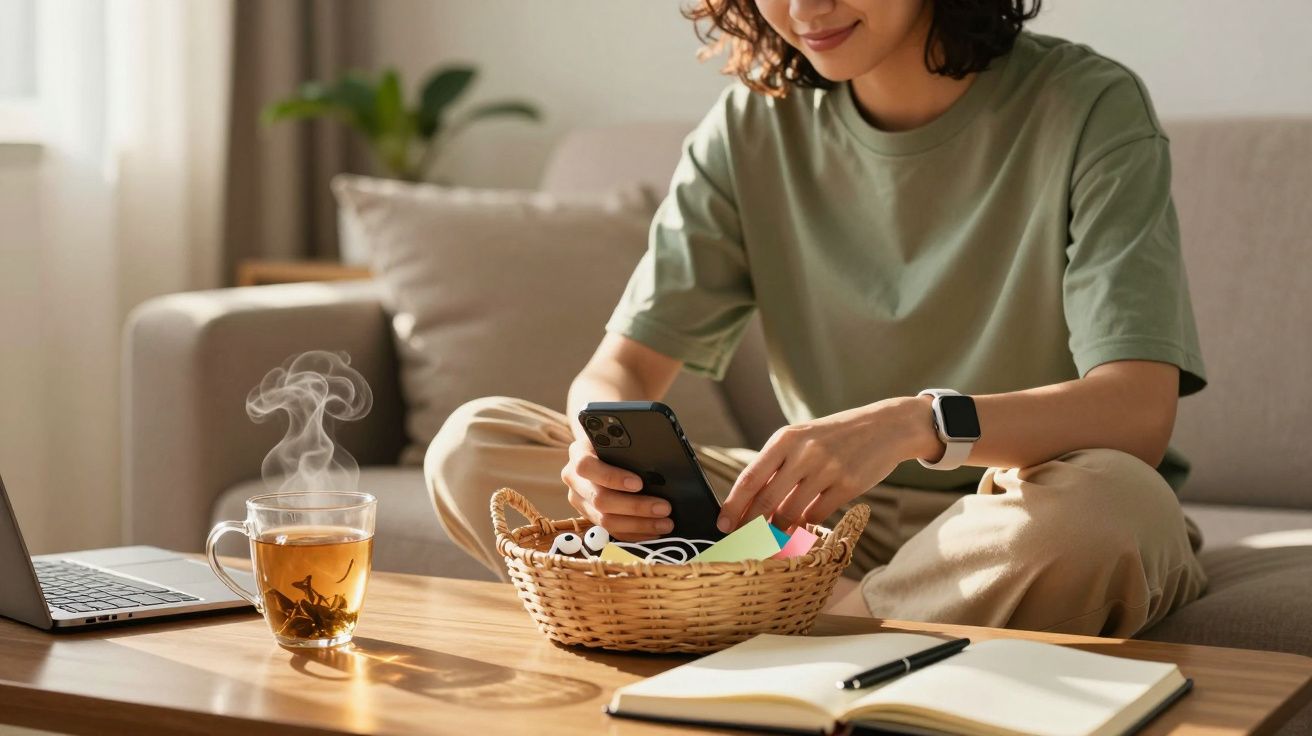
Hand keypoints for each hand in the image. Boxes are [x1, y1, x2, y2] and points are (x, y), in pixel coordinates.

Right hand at [560, 437, 674, 540]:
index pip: (587, 467)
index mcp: (578, 454)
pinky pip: (610, 531)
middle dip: (635, 506)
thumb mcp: (619, 440)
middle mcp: (574, 480)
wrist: (602, 452)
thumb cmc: (616, 444)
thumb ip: (631, 451)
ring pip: (605, 520)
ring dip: (638, 524)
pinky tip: (654, 531)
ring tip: (665, 523)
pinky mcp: (589, 517)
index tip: (639, 483)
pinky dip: (634, 533)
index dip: (612, 477)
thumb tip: (659, 471)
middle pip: (600, 499)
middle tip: (664, 508)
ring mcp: (579, 501)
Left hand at [716, 397, 938, 532]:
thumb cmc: (835, 436)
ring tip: (774, 538)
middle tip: (744, 542)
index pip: (750, 478)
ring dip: (780, 530)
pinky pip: (817, 515)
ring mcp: (827, 469)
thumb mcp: (802, 439)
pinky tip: (804, 525)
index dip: (733, 505)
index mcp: (785, 438)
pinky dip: (807, 524)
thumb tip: (748, 505)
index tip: (722, 525)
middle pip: (767, 501)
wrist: (884, 426)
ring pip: (791, 513)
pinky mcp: (848, 485)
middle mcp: (803, 452)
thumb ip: (778, 467)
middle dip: (751, 527)